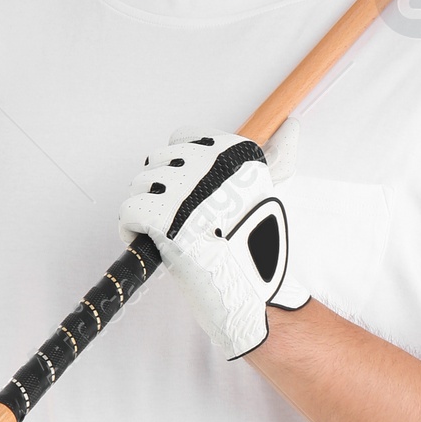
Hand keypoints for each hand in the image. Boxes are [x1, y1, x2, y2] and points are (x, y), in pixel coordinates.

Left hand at [118, 128, 307, 360]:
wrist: (247, 297)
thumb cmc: (254, 249)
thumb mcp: (266, 194)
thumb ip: (275, 157)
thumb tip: (291, 124)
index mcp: (237, 154)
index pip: (182, 137)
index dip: (177, 168)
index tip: (189, 195)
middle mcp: (212, 165)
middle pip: (157, 160)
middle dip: (160, 190)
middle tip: (177, 219)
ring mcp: (186, 190)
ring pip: (139, 184)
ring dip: (145, 209)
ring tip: (166, 232)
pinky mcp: (164, 217)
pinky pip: (129, 210)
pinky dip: (131, 229)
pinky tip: (151, 243)